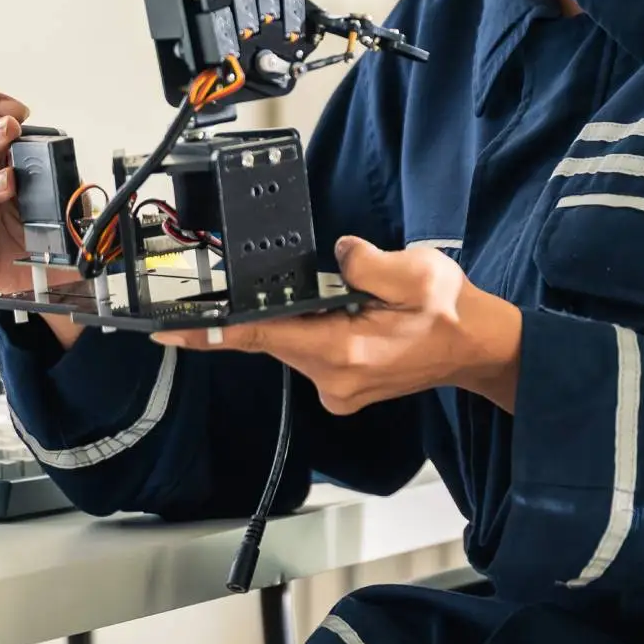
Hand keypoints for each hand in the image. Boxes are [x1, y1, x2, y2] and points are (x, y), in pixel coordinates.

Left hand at [153, 237, 521, 414]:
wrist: (477, 348)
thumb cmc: (450, 313)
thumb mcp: (415, 271)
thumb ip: (365, 260)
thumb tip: (334, 255)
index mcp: (342, 351)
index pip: (257, 337)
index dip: (207, 333)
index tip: (166, 334)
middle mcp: (332, 378)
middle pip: (270, 337)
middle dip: (269, 308)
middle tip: (300, 289)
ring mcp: (336, 388)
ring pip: (291, 343)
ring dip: (301, 317)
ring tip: (350, 299)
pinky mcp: (343, 387)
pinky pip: (309, 351)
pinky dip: (313, 329)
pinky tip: (345, 314)